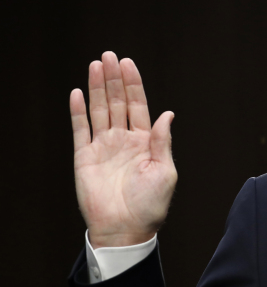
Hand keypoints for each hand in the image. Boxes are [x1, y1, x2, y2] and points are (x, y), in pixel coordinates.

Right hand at [70, 52, 176, 247]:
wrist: (125, 230)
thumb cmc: (150, 205)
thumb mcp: (165, 171)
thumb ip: (163, 141)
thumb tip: (168, 113)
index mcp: (145, 141)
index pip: (138, 105)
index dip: (133, 84)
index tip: (128, 63)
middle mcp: (123, 140)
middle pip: (117, 102)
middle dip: (114, 79)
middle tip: (109, 55)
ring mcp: (103, 147)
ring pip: (99, 110)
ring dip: (97, 87)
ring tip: (95, 65)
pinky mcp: (85, 158)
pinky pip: (80, 130)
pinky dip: (79, 111)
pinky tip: (79, 93)